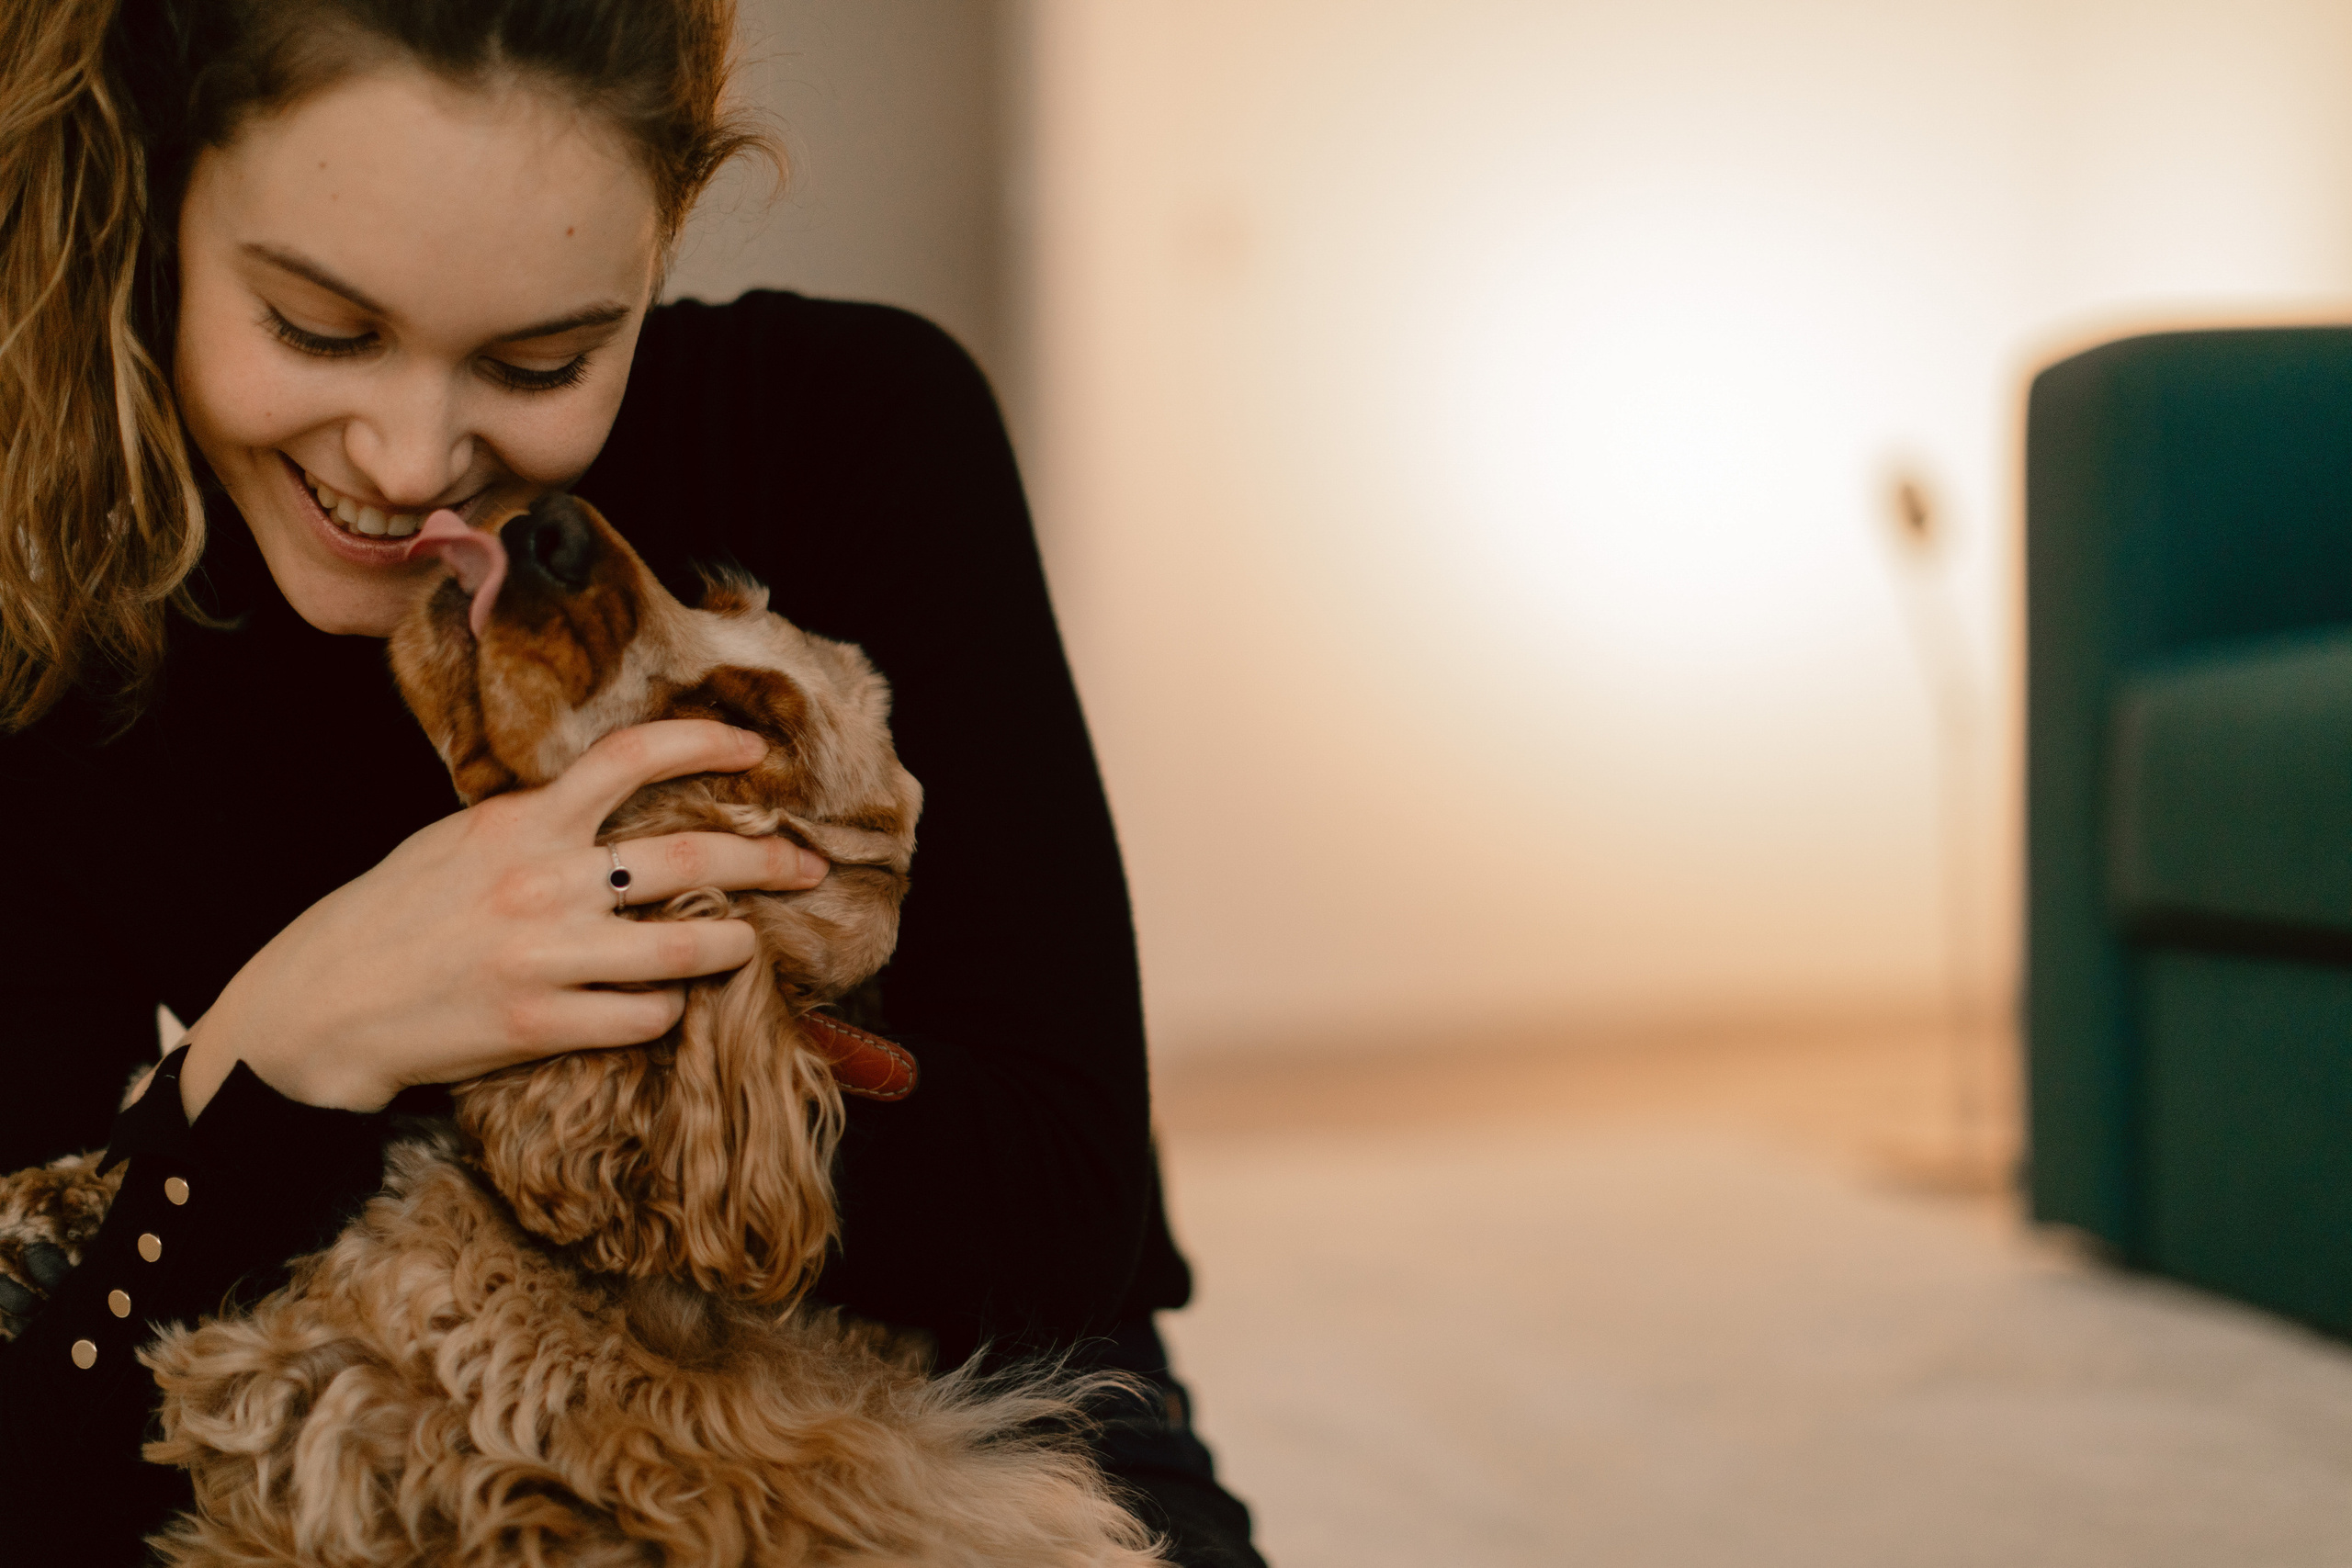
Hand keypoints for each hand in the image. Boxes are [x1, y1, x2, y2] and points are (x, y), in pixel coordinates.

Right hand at [178, 720, 829, 1118]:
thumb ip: (533, 824)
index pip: (630, 757)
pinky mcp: (541, 1024)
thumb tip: (607, 807)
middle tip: (808, 865)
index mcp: (520, 821)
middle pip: (689, 856)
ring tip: (751, 942)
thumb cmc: (392, 918)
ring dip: (734, 943)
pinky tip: (665, 1005)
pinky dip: (666, 1009)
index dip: (705, 743)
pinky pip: (643, 1014)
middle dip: (767, 859)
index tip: (754, 752)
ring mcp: (545, 955)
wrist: (319, 1007)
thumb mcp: (456, 842)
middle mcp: (540, 880)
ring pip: (683, 945)